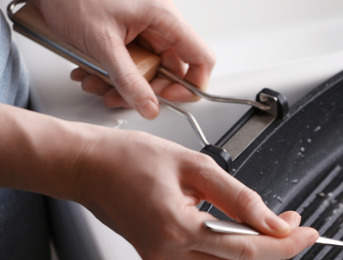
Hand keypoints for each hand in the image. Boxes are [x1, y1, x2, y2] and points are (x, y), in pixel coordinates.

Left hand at [32, 0, 214, 118]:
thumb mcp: (102, 44)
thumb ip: (128, 80)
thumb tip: (150, 107)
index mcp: (164, 18)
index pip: (201, 58)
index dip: (191, 85)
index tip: (169, 99)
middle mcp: (159, 22)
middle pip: (170, 69)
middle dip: (143, 89)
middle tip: (123, 97)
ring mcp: (144, 27)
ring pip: (147, 68)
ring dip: (122, 83)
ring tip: (97, 84)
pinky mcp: (128, 32)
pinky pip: (130, 60)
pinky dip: (112, 72)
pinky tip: (91, 72)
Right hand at [70, 124, 317, 259]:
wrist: (88, 168)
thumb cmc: (130, 160)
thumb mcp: (196, 165)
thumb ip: (241, 197)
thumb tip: (275, 221)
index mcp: (176, 229)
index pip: (248, 250)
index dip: (286, 244)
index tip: (308, 233)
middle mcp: (170, 257)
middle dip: (279, 252)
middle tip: (294, 226)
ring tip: (277, 232)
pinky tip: (251, 241)